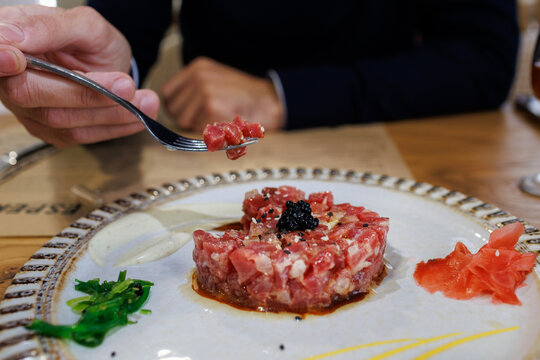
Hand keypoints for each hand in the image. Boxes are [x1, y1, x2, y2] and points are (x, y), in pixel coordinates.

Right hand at [0, 5, 159, 147]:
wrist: (106, 60)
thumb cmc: (90, 39)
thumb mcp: (82, 23)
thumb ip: (49, 28)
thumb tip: (10, 39)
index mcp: (8, 45)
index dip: (2, 64)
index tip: (16, 60)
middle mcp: (10, 81)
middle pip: (32, 94)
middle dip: (86, 93)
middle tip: (128, 86)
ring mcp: (28, 110)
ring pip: (61, 120)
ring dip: (109, 113)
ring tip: (147, 101)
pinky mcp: (51, 130)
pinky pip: (79, 135)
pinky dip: (113, 127)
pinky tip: (138, 117)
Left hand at [162, 57, 283, 131]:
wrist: (272, 102)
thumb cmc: (246, 97)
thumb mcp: (217, 81)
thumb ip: (194, 90)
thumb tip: (172, 109)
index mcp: (198, 67)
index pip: (168, 93)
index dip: (177, 108)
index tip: (191, 114)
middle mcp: (198, 76)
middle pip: (173, 109)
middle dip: (186, 119)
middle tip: (207, 120)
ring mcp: (204, 90)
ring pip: (183, 121)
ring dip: (197, 127)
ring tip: (217, 121)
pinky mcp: (211, 106)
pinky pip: (197, 128)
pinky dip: (208, 133)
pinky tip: (224, 125)